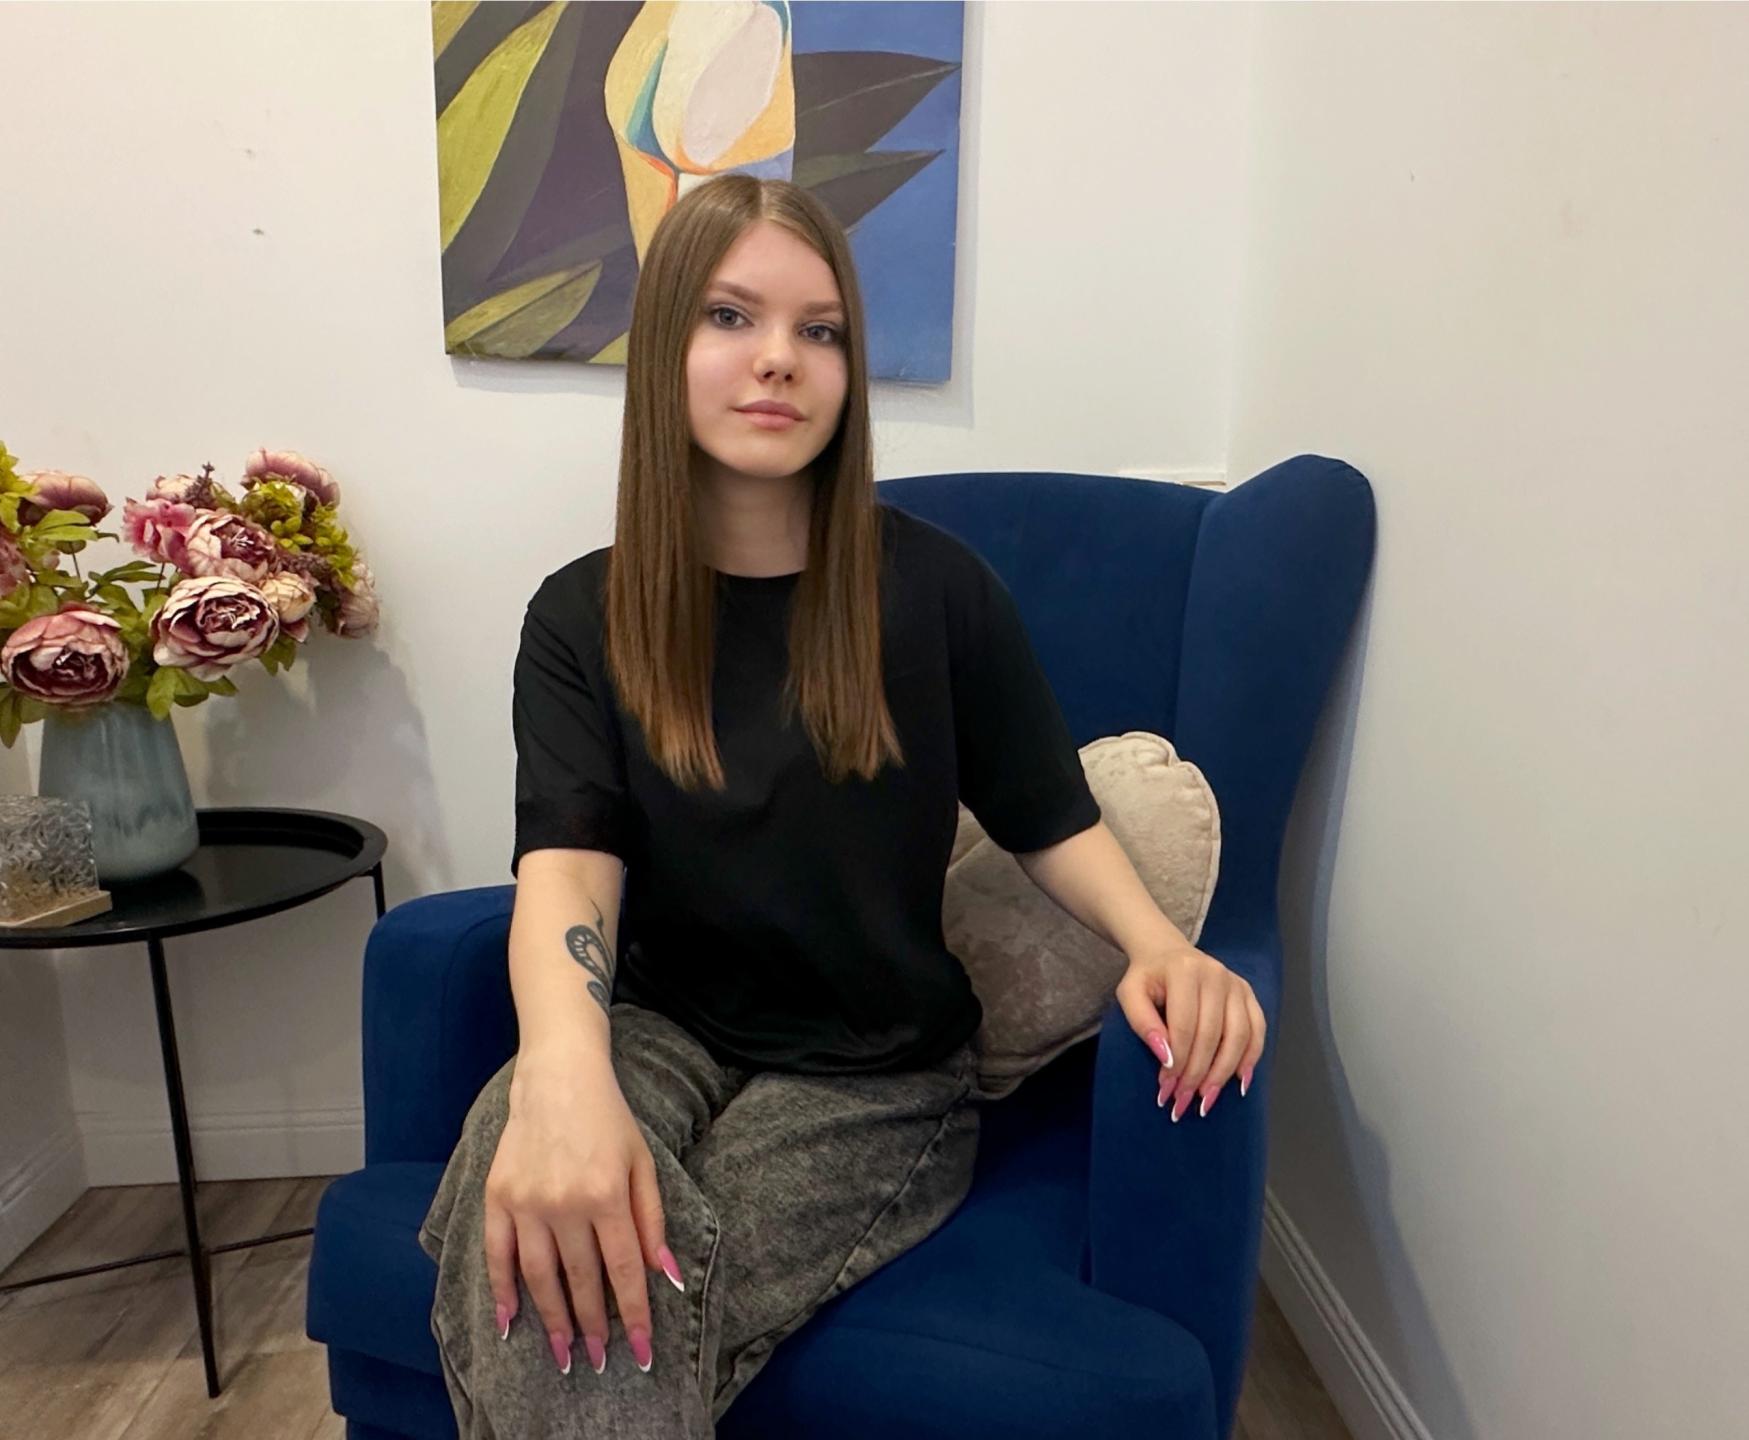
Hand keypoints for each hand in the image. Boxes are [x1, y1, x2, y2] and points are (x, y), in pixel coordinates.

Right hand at [482, 1051, 679, 1375]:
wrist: (559, 1074)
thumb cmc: (609, 1118)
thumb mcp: (642, 1162)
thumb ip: (651, 1220)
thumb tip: (664, 1275)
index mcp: (606, 1194)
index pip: (622, 1269)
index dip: (633, 1314)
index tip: (643, 1350)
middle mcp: (565, 1203)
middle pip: (580, 1279)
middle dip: (592, 1325)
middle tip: (598, 1360)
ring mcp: (526, 1201)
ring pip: (539, 1276)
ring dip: (552, 1320)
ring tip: (564, 1352)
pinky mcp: (497, 1194)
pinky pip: (497, 1254)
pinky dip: (502, 1291)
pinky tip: (511, 1321)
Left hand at [1114, 942, 1265, 1121]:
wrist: (1167, 953)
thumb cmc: (1147, 977)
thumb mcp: (1130, 994)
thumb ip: (1142, 1022)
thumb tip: (1166, 1057)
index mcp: (1185, 971)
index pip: (1185, 1025)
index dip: (1177, 1060)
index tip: (1166, 1087)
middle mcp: (1216, 974)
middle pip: (1213, 1034)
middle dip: (1197, 1073)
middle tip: (1182, 1101)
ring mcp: (1236, 984)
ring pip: (1239, 1036)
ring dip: (1223, 1073)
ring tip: (1206, 1099)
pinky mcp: (1249, 994)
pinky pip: (1257, 1030)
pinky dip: (1251, 1058)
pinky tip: (1240, 1082)